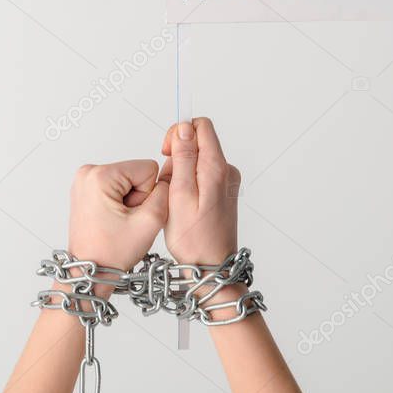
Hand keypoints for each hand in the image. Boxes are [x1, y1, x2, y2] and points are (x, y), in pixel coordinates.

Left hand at [68, 160, 168, 271]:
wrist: (90, 271)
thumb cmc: (110, 253)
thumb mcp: (149, 222)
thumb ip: (165, 193)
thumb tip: (169, 177)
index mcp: (99, 175)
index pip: (147, 168)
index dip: (148, 195)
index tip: (132, 215)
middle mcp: (88, 172)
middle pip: (136, 173)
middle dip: (137, 199)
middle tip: (124, 222)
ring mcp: (85, 180)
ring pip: (128, 181)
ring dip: (129, 202)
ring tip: (118, 222)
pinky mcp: (86, 189)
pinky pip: (117, 187)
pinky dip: (120, 203)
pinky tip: (113, 220)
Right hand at [159, 118, 240, 265]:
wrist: (211, 266)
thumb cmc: (193, 237)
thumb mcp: (180, 194)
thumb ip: (183, 157)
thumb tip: (184, 127)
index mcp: (217, 167)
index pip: (200, 126)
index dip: (178, 133)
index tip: (167, 153)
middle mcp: (226, 171)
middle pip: (196, 143)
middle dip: (176, 158)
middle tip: (169, 187)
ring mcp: (225, 182)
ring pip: (195, 160)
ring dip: (179, 174)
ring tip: (176, 201)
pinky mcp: (221, 192)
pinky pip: (199, 176)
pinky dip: (186, 185)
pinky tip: (183, 206)